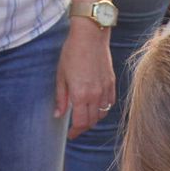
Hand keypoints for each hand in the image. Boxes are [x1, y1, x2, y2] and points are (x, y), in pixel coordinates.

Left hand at [56, 22, 115, 138]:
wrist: (90, 35)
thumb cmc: (72, 53)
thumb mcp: (61, 76)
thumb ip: (61, 98)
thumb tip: (58, 114)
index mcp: (80, 95)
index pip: (80, 123)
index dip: (75, 132)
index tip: (70, 135)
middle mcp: (95, 95)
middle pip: (91, 121)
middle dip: (83, 127)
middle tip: (75, 127)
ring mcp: (105, 89)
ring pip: (102, 114)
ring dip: (93, 119)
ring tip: (85, 117)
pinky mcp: (111, 82)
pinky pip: (109, 103)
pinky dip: (103, 108)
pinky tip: (96, 105)